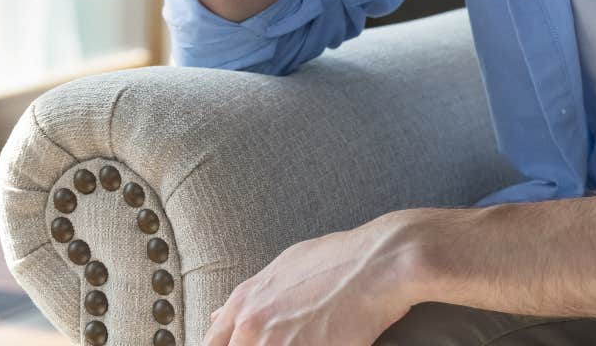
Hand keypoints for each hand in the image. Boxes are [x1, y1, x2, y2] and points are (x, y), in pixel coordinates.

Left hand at [205, 210, 428, 345]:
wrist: (382, 262)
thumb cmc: (341, 258)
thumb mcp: (285, 267)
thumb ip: (250, 297)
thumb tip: (217, 316)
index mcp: (243, 302)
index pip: (213, 345)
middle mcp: (252, 325)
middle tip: (289, 340)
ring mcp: (277, 344)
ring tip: (310, 338)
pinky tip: (326, 343)